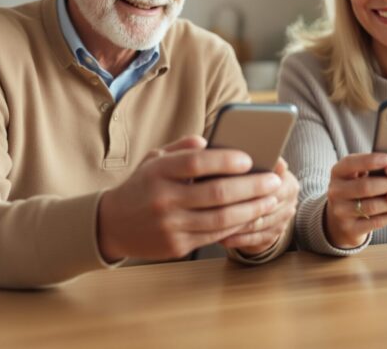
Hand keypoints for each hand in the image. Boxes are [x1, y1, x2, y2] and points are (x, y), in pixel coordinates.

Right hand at [98, 136, 281, 260]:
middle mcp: (164, 199)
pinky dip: (237, 225)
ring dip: (252, 209)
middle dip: (251, 187)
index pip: (197, 163)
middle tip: (274, 180)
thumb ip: (182, 148)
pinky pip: (214, 235)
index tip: (250, 159)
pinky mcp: (177, 246)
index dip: (226, 160)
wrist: (112, 225)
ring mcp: (170, 225)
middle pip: (216, 193)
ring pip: (221, 218)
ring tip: (270, 200)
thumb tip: (209, 140)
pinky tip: (252, 216)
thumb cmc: (142, 186)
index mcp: (158, 172)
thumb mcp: (154, 159)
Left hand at [219, 158, 298, 255]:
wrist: (269, 199)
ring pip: (258, 224)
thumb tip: (222, 147)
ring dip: (235, 223)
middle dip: (239, 204)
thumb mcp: (251, 164)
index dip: (250, 184)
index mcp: (287, 180)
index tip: (225, 182)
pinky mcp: (273, 236)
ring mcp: (283, 220)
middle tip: (214, 205)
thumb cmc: (252, 176)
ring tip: (213, 221)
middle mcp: (290, 201)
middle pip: (263, 205)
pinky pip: (255, 240)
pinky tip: (220, 236)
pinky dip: (237, 238)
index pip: (271, 183)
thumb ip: (246, 157)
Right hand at [324, 152, 386, 248]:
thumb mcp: (355, 174)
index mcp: (337, 173)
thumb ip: (370, 166)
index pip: (351, 163)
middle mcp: (335, 192)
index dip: (370, 161)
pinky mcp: (350, 229)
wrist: (339, 220)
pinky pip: (376, 222)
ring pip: (373, 206)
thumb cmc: (356, 189)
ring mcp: (341, 212)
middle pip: (366, 187)